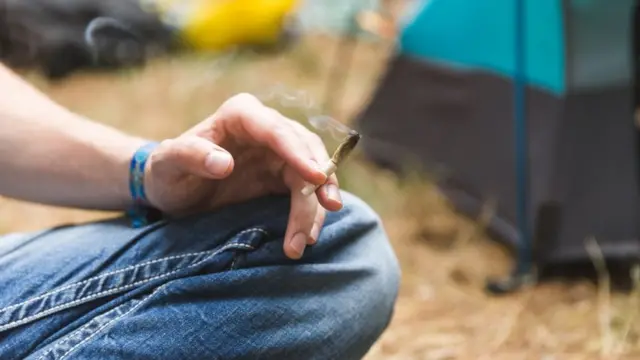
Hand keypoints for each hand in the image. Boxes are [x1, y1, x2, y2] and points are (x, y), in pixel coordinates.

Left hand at [144, 93, 342, 258]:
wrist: (173, 191)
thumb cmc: (168, 171)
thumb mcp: (168, 163)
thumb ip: (190, 156)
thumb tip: (224, 163)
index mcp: (241, 114)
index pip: (276, 130)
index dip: (298, 152)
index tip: (314, 177)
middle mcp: (266, 128)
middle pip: (304, 150)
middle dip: (317, 182)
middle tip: (326, 210)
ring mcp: (278, 152)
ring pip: (312, 173)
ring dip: (315, 206)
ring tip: (306, 240)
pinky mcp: (283, 176)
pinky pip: (306, 191)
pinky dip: (310, 213)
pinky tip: (306, 235)